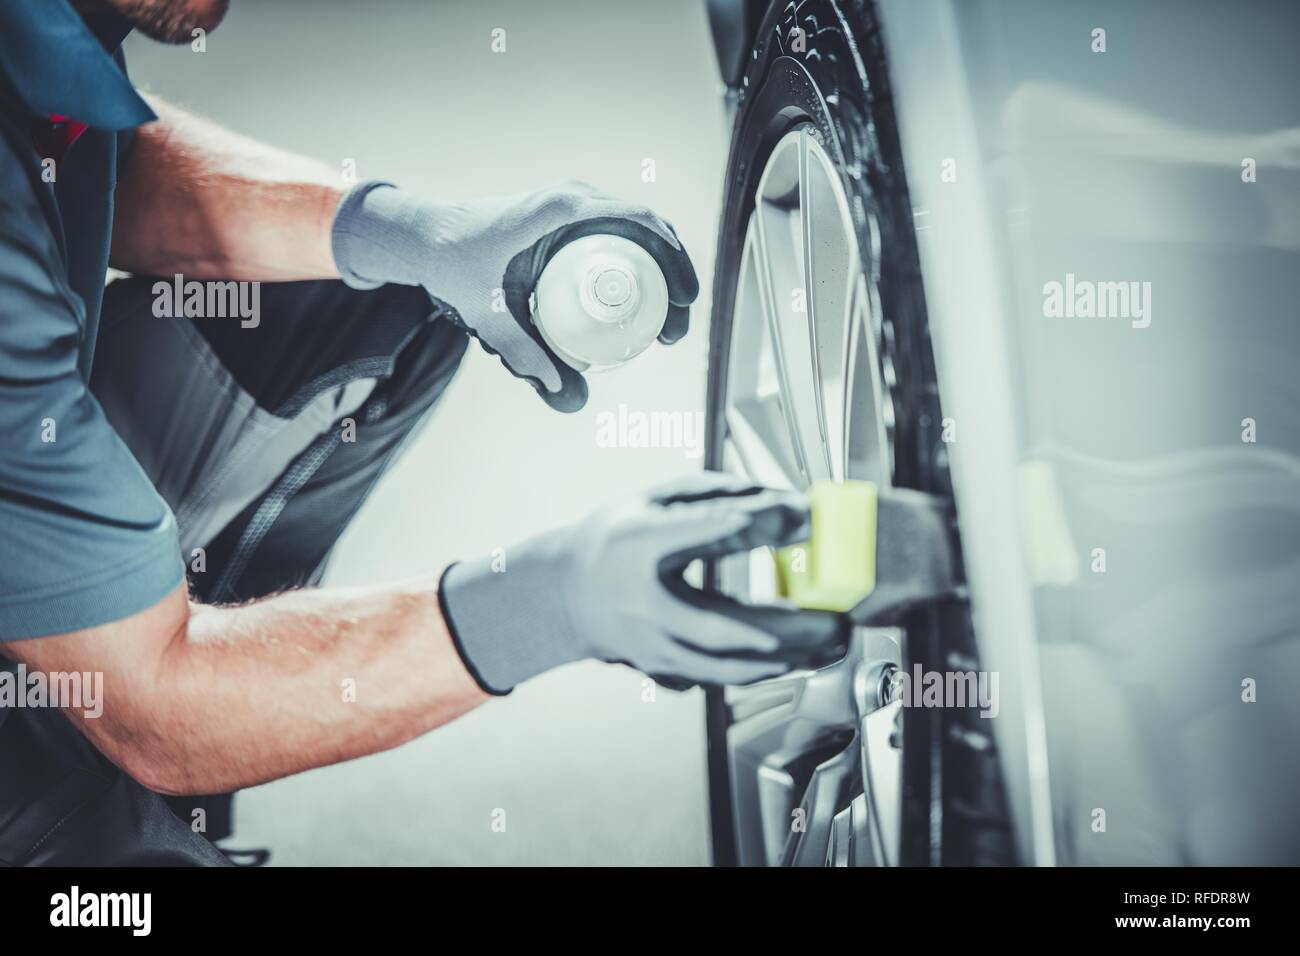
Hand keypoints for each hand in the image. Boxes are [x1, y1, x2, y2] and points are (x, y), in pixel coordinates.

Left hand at [331, 180, 698, 410]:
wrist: (427, 237)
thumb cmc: (455, 267)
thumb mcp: (491, 316)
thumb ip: (527, 357)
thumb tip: (568, 401)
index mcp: (564, 210)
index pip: (641, 223)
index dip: (674, 261)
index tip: (683, 303)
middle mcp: (576, 199)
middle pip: (649, 231)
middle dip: (673, 279)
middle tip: (672, 332)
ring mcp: (575, 205)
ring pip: (637, 235)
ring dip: (660, 274)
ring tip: (663, 325)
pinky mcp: (570, 219)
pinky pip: (618, 237)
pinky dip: (638, 267)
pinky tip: (642, 304)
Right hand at [438, 472, 848, 692]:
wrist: (564, 597)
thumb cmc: (613, 540)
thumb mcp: (653, 499)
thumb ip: (715, 493)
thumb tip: (778, 501)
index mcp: (637, 545)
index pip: (698, 532)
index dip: (749, 524)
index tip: (796, 513)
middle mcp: (645, 604)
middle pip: (723, 625)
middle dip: (788, 626)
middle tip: (836, 617)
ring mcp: (653, 646)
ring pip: (728, 665)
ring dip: (788, 656)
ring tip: (832, 640)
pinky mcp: (665, 670)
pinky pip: (723, 677)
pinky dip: (765, 669)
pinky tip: (799, 656)